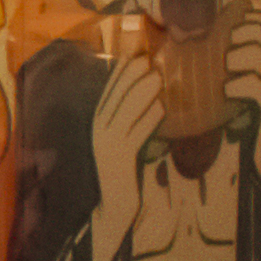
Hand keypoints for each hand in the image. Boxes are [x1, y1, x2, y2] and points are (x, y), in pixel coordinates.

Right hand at [86, 59, 177, 260]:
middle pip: (115, 97)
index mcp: (98, 124)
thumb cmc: (124, 172)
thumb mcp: (124, 141)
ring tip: (157, 77)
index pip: (108, 92)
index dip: (121, 72)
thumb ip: (131, 121)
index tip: (136, 54)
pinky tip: (161, 108)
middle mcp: (100, 131)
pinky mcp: (121, 158)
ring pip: (126, 112)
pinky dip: (149, 119)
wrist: (114, 206)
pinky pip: (137, 133)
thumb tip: (150, 98)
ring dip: (142, 93)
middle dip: (131, 76)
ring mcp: (108, 144)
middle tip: (148, 59)